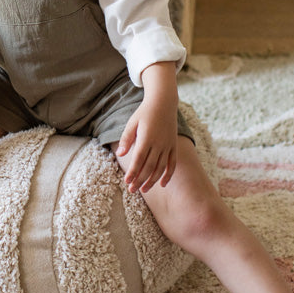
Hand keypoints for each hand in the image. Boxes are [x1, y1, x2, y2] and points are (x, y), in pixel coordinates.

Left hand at [115, 61, 178, 193]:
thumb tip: (120, 154)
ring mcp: (168, 145)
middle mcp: (159, 143)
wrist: (164, 103)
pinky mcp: (174, 146)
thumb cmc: (144, 113)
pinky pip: (172, 163)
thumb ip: (126, 139)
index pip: (139, 159)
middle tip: (132, 190)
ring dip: (152, 180)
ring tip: (144, 190)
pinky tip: (162, 184)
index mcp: (147, 138)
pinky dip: (168, 174)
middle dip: (140, 180)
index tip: (127, 181)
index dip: (133, 172)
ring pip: (161, 168)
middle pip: (149, 167)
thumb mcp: (132, 123)